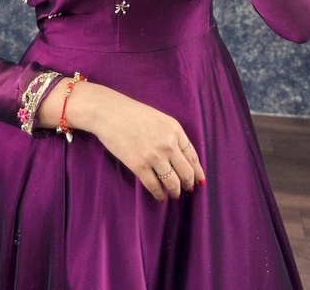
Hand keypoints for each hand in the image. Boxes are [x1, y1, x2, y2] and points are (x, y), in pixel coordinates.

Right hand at [88, 85, 206, 202]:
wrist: (110, 113)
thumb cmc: (133, 113)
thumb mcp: (159, 118)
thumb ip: (171, 135)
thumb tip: (179, 156)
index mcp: (175, 130)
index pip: (192, 155)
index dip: (198, 171)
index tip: (200, 181)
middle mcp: (168, 144)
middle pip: (186, 171)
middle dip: (189, 183)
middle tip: (188, 189)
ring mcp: (154, 156)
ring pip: (172, 182)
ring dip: (175, 191)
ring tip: (175, 194)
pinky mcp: (138, 166)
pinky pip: (154, 186)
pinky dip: (159, 194)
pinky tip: (160, 197)